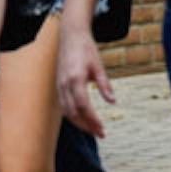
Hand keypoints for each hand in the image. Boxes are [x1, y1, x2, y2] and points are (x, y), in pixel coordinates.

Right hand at [57, 20, 115, 137]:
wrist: (70, 37)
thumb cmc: (86, 50)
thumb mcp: (99, 66)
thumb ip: (104, 84)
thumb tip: (112, 101)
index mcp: (76, 79)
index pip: (84, 106)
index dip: (92, 120)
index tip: (102, 130)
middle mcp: (65, 85)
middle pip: (74, 113)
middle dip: (87, 126)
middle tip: (100, 134)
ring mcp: (59, 86)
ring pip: (67, 112)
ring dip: (79, 123)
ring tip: (93, 130)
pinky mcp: (58, 86)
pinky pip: (63, 106)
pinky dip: (73, 116)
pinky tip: (83, 119)